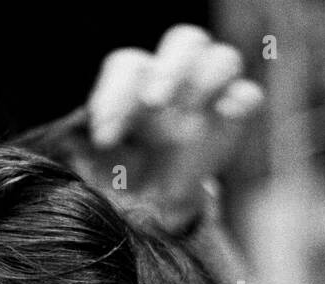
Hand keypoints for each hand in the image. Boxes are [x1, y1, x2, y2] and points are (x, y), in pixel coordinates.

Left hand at [86, 24, 263, 230]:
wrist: (157, 201)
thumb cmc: (125, 172)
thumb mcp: (99, 166)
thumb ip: (87, 150)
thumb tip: (75, 138)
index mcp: (136, 83)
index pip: (129, 66)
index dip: (116, 93)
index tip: (105, 135)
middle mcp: (176, 78)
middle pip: (184, 41)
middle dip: (170, 68)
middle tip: (154, 103)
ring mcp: (209, 94)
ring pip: (222, 57)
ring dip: (204, 79)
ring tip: (185, 114)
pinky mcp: (233, 118)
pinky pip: (249, 94)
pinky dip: (241, 99)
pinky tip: (226, 113)